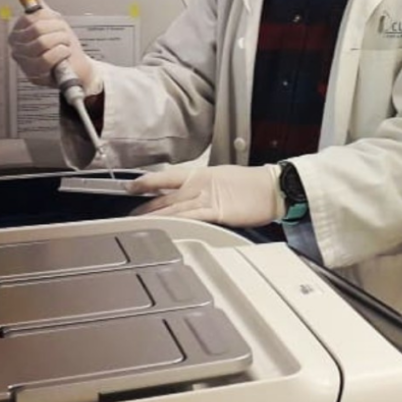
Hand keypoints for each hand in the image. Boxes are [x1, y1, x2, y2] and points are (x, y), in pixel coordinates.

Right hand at [7, 0, 100, 94]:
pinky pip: (47, 58)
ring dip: (61, 42)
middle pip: (38, 29)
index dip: (51, 19)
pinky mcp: (34, 75)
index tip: (58, 25)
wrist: (77, 66)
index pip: (32, 18)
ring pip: (42, 43)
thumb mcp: (52, 22)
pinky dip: (61, 53)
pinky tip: (63, 54)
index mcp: (18, 33)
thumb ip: (38, 6)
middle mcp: (17, 48)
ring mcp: (24, 62)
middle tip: (64, 37)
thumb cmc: (63, 45)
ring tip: (64, 46)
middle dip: (58, 31)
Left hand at [127, 164, 283, 226]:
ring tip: (137, 223)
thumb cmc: (254, 186)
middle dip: (146, 205)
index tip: (132, 186)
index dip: (149, 181)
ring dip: (154, 216)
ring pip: (175, 207)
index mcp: (203, 175)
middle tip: (128, 214)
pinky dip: (176, 221)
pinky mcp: (217, 213)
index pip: (168, 177)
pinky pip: (192, 217)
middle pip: (167, 195)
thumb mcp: (225, 179)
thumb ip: (206, 187)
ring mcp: (208, 199)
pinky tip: (163, 226)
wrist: (274, 188)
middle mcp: (202, 185)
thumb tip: (193, 195)